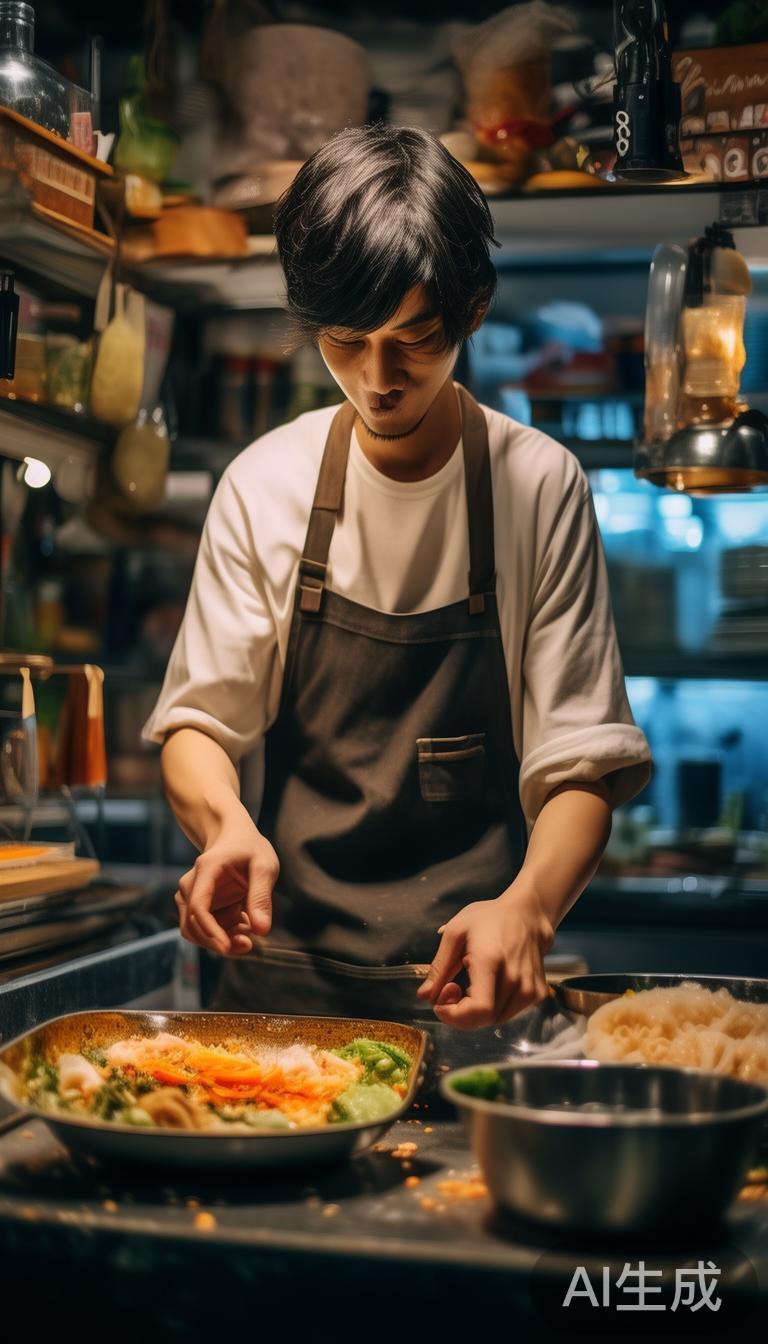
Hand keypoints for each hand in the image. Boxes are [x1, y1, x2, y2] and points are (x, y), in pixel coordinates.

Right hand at [174, 804, 278, 957]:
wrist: (235, 837)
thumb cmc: (250, 849)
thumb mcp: (264, 867)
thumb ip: (261, 897)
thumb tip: (261, 930)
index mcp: (206, 870)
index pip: (198, 907)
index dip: (210, 932)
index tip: (227, 947)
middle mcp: (191, 885)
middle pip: (194, 925)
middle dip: (219, 941)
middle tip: (249, 944)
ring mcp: (190, 896)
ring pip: (198, 931)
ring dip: (222, 938)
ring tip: (249, 926)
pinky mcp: (196, 905)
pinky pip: (205, 928)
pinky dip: (223, 933)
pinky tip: (243, 921)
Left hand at [415, 886, 552, 1028]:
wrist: (527, 915)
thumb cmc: (489, 920)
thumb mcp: (456, 933)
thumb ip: (439, 967)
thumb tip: (425, 996)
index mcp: (490, 961)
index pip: (479, 1009)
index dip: (455, 1016)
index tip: (440, 1003)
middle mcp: (515, 978)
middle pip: (483, 1019)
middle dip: (459, 1012)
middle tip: (451, 988)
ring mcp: (529, 988)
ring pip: (494, 1020)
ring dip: (475, 1011)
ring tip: (471, 983)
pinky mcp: (537, 994)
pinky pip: (507, 1014)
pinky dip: (492, 1008)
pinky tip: (488, 986)